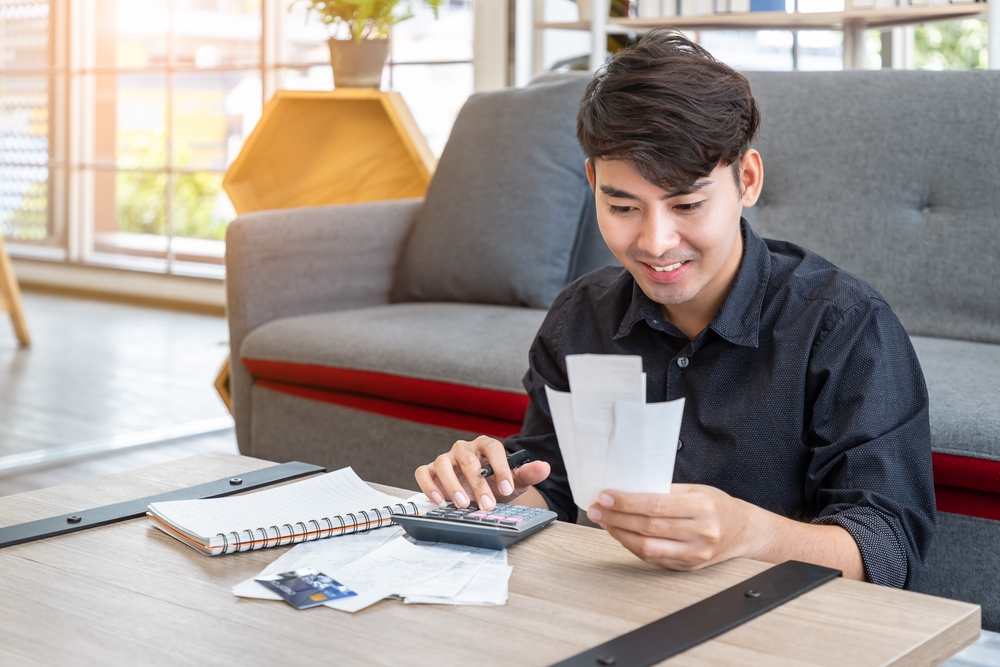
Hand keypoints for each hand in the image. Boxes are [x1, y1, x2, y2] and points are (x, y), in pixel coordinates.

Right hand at [414, 436, 549, 510]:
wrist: (481, 492)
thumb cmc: (496, 483)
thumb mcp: (515, 481)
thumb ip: (528, 473)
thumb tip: (544, 467)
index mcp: (486, 446)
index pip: (493, 449)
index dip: (500, 467)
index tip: (507, 488)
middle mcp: (464, 449)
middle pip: (468, 460)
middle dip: (478, 485)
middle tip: (487, 505)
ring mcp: (446, 458)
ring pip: (443, 463)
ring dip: (452, 484)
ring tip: (462, 504)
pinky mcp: (431, 470)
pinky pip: (423, 472)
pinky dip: (428, 485)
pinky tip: (439, 501)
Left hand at [586, 484, 755, 570]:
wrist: (742, 531)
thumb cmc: (717, 506)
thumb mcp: (695, 489)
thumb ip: (664, 491)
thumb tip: (627, 489)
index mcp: (702, 508)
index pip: (656, 506)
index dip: (627, 502)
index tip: (607, 496)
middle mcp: (700, 533)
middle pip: (648, 527)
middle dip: (617, 517)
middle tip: (597, 509)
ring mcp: (694, 554)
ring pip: (647, 547)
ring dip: (620, 534)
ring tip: (604, 521)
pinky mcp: (687, 567)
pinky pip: (653, 558)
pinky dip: (632, 546)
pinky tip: (621, 534)